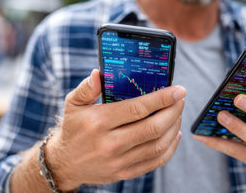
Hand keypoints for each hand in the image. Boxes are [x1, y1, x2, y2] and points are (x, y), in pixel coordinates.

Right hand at [46, 69, 185, 189]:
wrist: (64, 164)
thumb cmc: (73, 128)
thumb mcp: (73, 104)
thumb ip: (87, 88)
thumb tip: (98, 73)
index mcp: (99, 122)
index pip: (138, 109)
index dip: (162, 98)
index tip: (178, 90)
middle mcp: (110, 143)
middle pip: (153, 127)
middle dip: (173, 111)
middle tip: (181, 99)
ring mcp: (119, 161)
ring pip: (158, 145)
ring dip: (174, 128)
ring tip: (178, 114)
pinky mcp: (125, 173)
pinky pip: (155, 162)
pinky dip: (170, 148)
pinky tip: (175, 134)